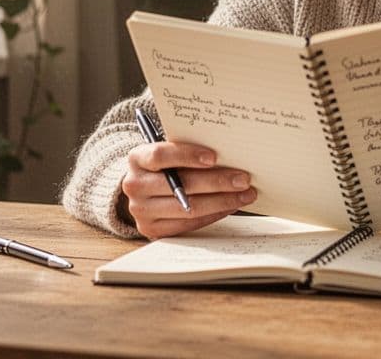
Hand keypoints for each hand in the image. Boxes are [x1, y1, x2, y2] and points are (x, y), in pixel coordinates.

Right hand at [120, 141, 256, 239]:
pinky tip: (230, 205)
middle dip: (218, 181)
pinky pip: (189, 224)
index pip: (160, 155)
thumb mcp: (169, 152)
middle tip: (244, 179)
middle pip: (181, 185)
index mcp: (137, 159)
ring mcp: (141, 211)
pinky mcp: (152, 230)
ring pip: (189, 208)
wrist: (143, 189)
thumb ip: (189, 151)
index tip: (215, 157)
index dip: (187, 155)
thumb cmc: (165, 165)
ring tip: (245, 194)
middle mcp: (134, 185)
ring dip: (222, 201)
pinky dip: (214, 214)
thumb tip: (230, 153)